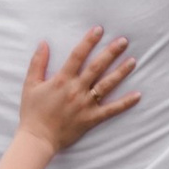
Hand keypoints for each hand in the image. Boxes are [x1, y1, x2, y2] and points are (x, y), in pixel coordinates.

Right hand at [16, 25, 135, 151]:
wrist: (37, 138)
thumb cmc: (32, 111)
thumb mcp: (30, 84)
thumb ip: (37, 63)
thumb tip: (44, 43)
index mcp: (62, 79)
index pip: (77, 55)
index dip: (89, 41)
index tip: (99, 29)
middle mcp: (76, 89)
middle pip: (97, 67)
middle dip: (111, 52)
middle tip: (124, 41)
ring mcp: (85, 104)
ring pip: (107, 85)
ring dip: (121, 72)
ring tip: (133, 61)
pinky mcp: (91, 118)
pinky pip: (111, 110)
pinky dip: (125, 103)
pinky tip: (138, 95)